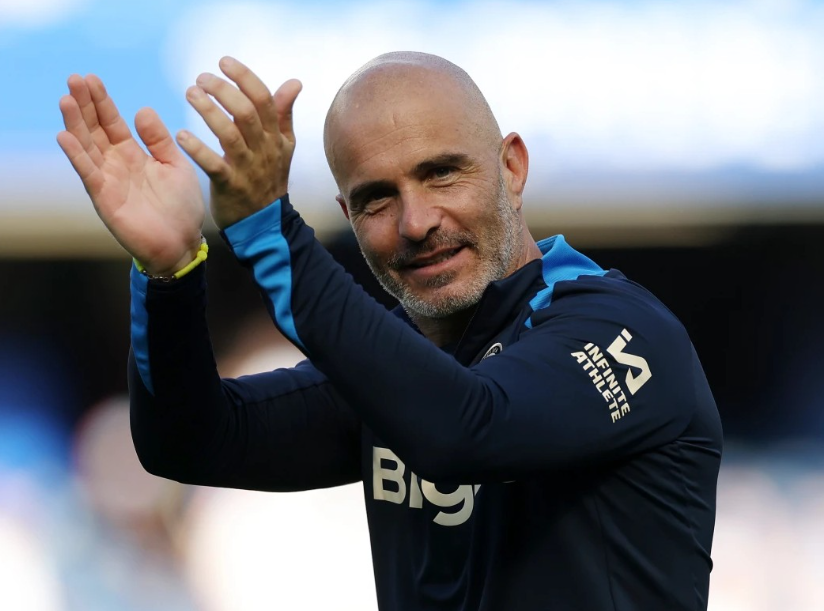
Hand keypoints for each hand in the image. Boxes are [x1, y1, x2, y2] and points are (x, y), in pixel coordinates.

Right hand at [57, 75, 204, 274]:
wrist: (183, 242)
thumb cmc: (181, 207)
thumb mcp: (175, 165)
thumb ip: (159, 139)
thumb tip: (142, 109)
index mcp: (133, 154)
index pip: (112, 122)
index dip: (102, 101)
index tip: (91, 78)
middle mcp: (116, 164)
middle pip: (95, 129)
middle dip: (84, 105)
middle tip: (74, 78)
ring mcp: (108, 180)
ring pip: (87, 147)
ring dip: (75, 124)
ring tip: (66, 99)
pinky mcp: (105, 198)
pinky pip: (88, 173)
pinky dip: (77, 156)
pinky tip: (65, 136)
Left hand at [176, 56, 301, 228]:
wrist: (265, 223)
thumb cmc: (269, 180)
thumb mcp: (283, 147)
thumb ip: (284, 113)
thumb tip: (294, 82)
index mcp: (276, 137)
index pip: (264, 100)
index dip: (244, 77)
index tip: (223, 62)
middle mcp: (264, 150)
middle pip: (246, 113)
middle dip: (222, 90)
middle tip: (200, 78)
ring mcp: (248, 169)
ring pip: (230, 135)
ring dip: (208, 111)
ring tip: (190, 94)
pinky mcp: (230, 187)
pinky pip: (214, 165)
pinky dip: (197, 149)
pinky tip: (182, 135)